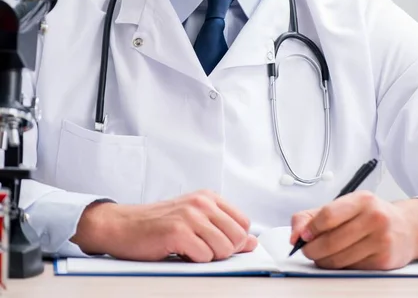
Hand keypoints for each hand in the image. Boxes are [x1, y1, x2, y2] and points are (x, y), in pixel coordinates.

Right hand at [71, 189, 257, 261]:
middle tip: (202, 251)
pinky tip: (179, 253)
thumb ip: (223, 228)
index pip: (244, 223)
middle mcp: (201, 202)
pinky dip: (194, 262)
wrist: (123, 225)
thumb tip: (252, 242)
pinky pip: (204, 257)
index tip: (220, 245)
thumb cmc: (157, 224)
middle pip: (237, 237)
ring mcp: (190, 216)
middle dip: (224, 252)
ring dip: (208, 258)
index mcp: (208, 197)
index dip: (236, 240)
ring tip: (190, 251)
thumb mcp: (194, 220)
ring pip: (223, 248)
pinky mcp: (178, 232)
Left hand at [290, 193, 417, 269]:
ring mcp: (381, 239)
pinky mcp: (384, 260)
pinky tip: (340, 259)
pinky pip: (352, 268)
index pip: (328, 215)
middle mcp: (374, 217)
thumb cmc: (370, 216)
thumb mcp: (344, 206)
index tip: (302, 236)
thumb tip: (295, 234)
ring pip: (339, 258)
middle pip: (332, 240)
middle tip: (307, 250)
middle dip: (312, 249)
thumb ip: (313, 216)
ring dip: (323, 260)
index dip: (310, 229)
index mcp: (362, 199)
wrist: (406, 228)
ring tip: (321, 256)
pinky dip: (340, 267)